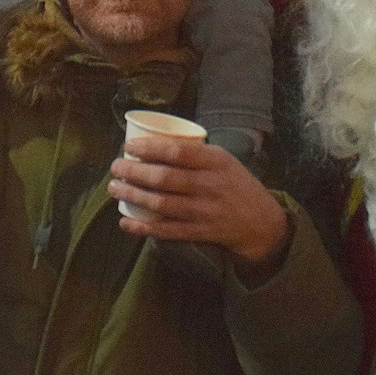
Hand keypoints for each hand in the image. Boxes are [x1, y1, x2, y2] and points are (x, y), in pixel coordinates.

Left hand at [108, 134, 288, 267]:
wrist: (261, 222)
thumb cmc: (235, 184)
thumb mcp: (224, 160)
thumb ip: (196, 153)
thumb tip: (154, 141)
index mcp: (216, 161)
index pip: (178, 151)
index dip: (150, 148)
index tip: (129, 146)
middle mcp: (211, 185)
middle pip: (165, 178)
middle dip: (134, 172)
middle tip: (116, 167)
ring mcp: (205, 211)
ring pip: (162, 204)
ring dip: (133, 196)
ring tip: (114, 189)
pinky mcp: (200, 232)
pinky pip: (167, 230)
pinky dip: (143, 227)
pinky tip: (125, 222)